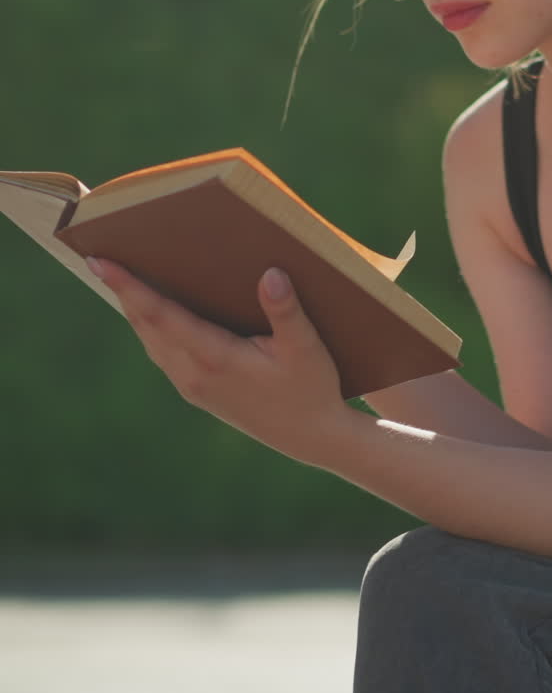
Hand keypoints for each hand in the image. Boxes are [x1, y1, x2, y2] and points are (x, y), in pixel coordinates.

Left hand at [87, 258, 348, 467]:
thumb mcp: (306, 348)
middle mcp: (194, 374)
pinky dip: (148, 325)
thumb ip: (286, 311)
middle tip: (99, 255)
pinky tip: (149, 308)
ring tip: (118, 274)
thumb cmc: (311, 388)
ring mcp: (192, 385)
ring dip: (132, 307)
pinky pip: (160, 351)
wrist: (311, 437)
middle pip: (145, 324)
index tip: (101, 263)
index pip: (161, 315)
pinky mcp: (196, 391)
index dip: (129, 286)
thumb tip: (270, 274)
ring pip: (150, 339)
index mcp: (215, 359)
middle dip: (122, 290)